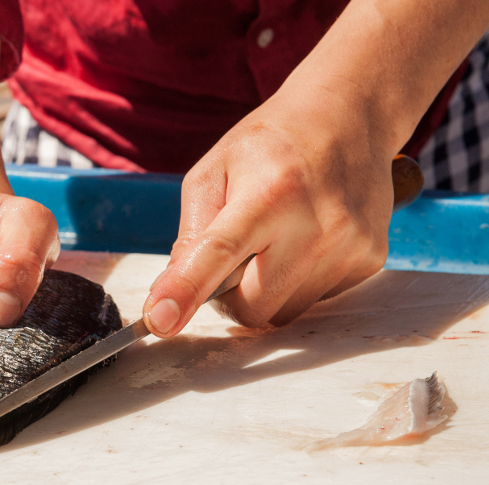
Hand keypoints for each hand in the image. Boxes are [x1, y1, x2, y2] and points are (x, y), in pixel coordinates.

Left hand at [143, 88, 395, 335]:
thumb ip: (191, 232)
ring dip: (265, 290)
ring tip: (274, 241)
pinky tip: (304, 241)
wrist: (349, 115)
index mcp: (268, 193)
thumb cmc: (269, 145)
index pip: (219, 253)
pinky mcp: (371, 260)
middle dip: (230, 296)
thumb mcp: (213, 172)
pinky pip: (314, 302)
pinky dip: (296, 283)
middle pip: (252, 307)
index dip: (186, 290)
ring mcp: (350, 245)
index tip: (159, 322)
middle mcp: (316, 223)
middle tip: (232, 258)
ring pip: (282, 312)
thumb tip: (174, 292)